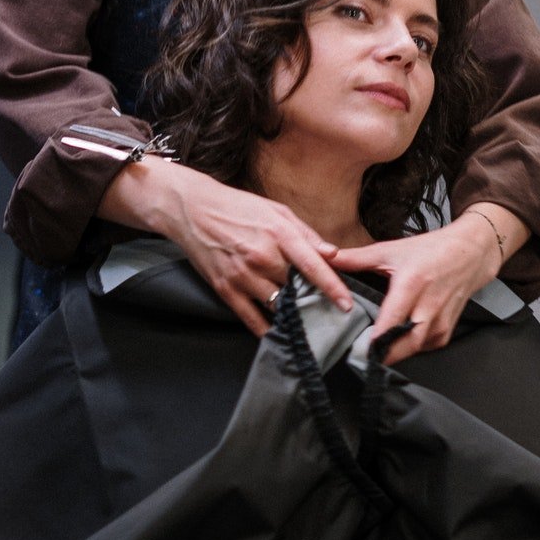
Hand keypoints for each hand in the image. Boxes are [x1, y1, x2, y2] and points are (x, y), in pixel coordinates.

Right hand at [97, 159, 352, 336]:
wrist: (192, 209)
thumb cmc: (239, 208)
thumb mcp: (277, 211)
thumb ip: (306, 234)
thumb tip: (332, 253)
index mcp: (279, 234)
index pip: (313, 266)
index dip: (332, 287)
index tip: (347, 305)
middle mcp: (262, 257)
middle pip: (296, 290)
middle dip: (311, 300)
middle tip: (324, 309)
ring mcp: (242, 276)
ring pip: (277, 306)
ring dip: (291, 315)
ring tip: (302, 318)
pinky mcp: (226, 289)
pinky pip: (251, 319)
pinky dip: (266, 329)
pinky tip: (278, 331)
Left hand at [331, 210, 515, 363]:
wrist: (470, 253)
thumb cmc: (430, 251)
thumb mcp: (391, 250)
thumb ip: (356, 258)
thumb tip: (325, 257)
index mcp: (412, 284)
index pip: (390, 323)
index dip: (373, 342)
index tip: (355, 352)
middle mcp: (429, 307)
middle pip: (403, 346)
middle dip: (381, 355)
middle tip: (359, 358)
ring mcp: (441, 322)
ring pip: (413, 350)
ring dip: (394, 353)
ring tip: (374, 352)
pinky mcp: (446, 331)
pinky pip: (423, 348)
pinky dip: (408, 348)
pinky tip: (396, 341)